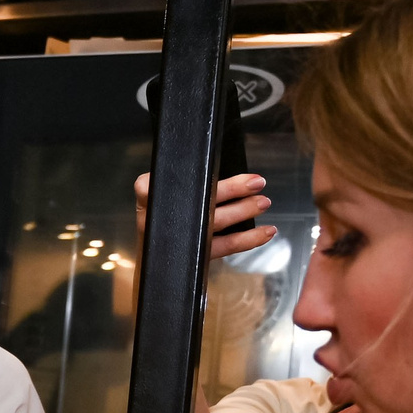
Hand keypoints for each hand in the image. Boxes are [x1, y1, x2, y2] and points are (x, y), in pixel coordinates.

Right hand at [134, 171, 276, 259]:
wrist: (159, 252)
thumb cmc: (166, 209)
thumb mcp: (160, 188)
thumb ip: (174, 175)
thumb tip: (206, 158)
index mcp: (147, 195)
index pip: (153, 185)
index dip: (164, 185)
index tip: (205, 176)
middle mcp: (158, 218)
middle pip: (196, 203)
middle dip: (230, 191)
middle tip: (255, 183)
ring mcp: (178, 238)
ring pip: (213, 224)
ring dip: (242, 211)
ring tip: (262, 202)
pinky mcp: (195, 254)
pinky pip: (224, 246)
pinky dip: (248, 239)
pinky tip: (265, 231)